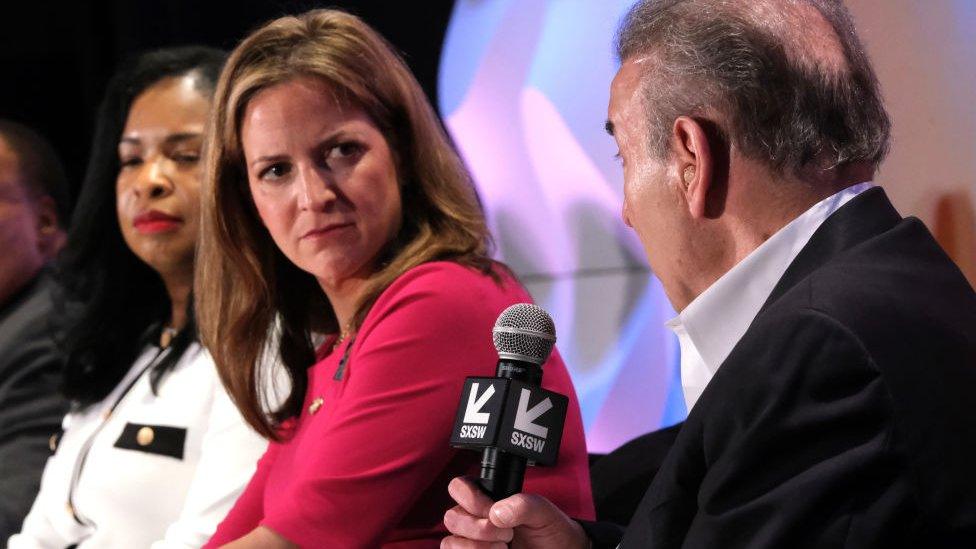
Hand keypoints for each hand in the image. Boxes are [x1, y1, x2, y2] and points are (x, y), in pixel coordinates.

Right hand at [441, 477, 589, 548]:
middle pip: (452, 518)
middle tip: (507, 534)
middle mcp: (475, 518)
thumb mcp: (545, 512)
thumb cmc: (550, 531)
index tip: (493, 510)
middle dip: (479, 528)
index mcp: (487, 498)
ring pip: (450, 542)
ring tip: (503, 548)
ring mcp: (473, 541)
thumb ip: (525, 504)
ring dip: (476, 547)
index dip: (471, 499)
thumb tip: (498, 511)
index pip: (458, 488)